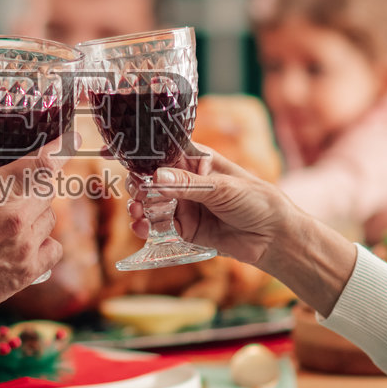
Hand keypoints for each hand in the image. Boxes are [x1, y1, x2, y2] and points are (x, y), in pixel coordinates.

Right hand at [0, 139, 62, 312]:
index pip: (43, 162)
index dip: (61, 147)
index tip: (73, 138)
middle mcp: (16, 216)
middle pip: (47, 188)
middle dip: (35, 184)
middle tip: (17, 189)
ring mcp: (25, 245)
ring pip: (49, 217)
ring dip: (36, 213)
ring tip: (11, 221)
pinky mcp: (28, 272)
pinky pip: (53, 248)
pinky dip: (44, 244)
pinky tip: (24, 246)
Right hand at [125, 145, 297, 265]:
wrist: (274, 237)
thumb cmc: (257, 200)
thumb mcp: (224, 188)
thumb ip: (189, 185)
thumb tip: (157, 177)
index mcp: (197, 159)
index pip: (162, 150)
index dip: (139, 151)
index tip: (113, 151)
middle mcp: (186, 180)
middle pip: (150, 178)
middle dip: (137, 184)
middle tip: (135, 193)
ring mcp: (184, 204)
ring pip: (150, 202)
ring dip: (138, 206)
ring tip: (136, 213)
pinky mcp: (184, 227)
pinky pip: (158, 224)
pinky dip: (145, 225)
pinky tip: (141, 227)